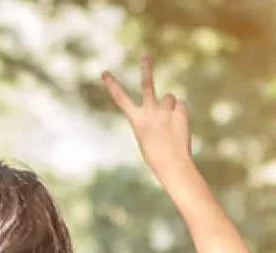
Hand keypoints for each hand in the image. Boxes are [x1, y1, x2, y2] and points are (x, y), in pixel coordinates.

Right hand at [103, 55, 193, 185]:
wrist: (172, 163)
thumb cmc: (156, 153)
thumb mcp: (148, 134)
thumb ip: (154, 115)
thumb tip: (168, 101)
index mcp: (136, 120)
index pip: (121, 99)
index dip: (112, 85)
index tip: (104, 73)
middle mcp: (149, 111)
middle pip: (147, 85)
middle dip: (146, 68)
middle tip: (145, 55)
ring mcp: (165, 110)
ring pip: (170, 98)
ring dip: (171, 107)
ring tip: (171, 124)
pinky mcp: (180, 110)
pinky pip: (181, 105)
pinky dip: (181, 113)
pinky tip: (179, 125)